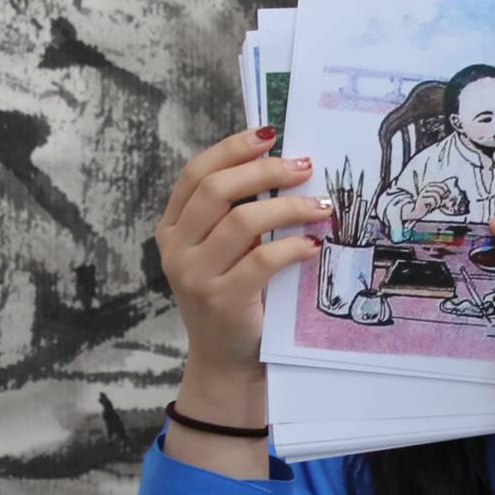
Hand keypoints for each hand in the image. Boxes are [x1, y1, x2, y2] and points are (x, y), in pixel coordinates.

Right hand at [159, 127, 325, 379]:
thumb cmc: (233, 296)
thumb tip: (285, 166)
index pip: (196, 173)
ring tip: (320, 205)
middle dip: (265, 171)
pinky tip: (312, 243)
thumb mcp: (224, 251)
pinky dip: (292, 246)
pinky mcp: (222, 299)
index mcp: (173, 227)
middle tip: (304, 167)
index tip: (270, 134)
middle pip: (218, 190)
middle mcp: (176, 248)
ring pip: (242, 221)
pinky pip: (261, 261)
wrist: (225, 360)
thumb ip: (237, 215)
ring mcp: (195, 275)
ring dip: (288, 206)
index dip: (232, 149)